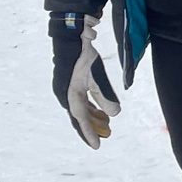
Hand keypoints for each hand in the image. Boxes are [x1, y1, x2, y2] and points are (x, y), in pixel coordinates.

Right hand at [50, 12, 119, 148]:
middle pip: (80, 116)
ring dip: (94, 117)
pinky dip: (92, 107)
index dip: (89, 133)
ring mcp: (68, 88)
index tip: (97, 146)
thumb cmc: (82, 54)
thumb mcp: (96, 74)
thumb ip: (105, 94)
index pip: (81, 118)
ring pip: (81, 109)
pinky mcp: (73, 82)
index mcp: (70, 93)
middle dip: (92, 128)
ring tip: (107, 124)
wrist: (70, 35)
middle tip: (105, 137)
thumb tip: (115, 113)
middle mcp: (66, 93)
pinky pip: (82, 100)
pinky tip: (102, 110)